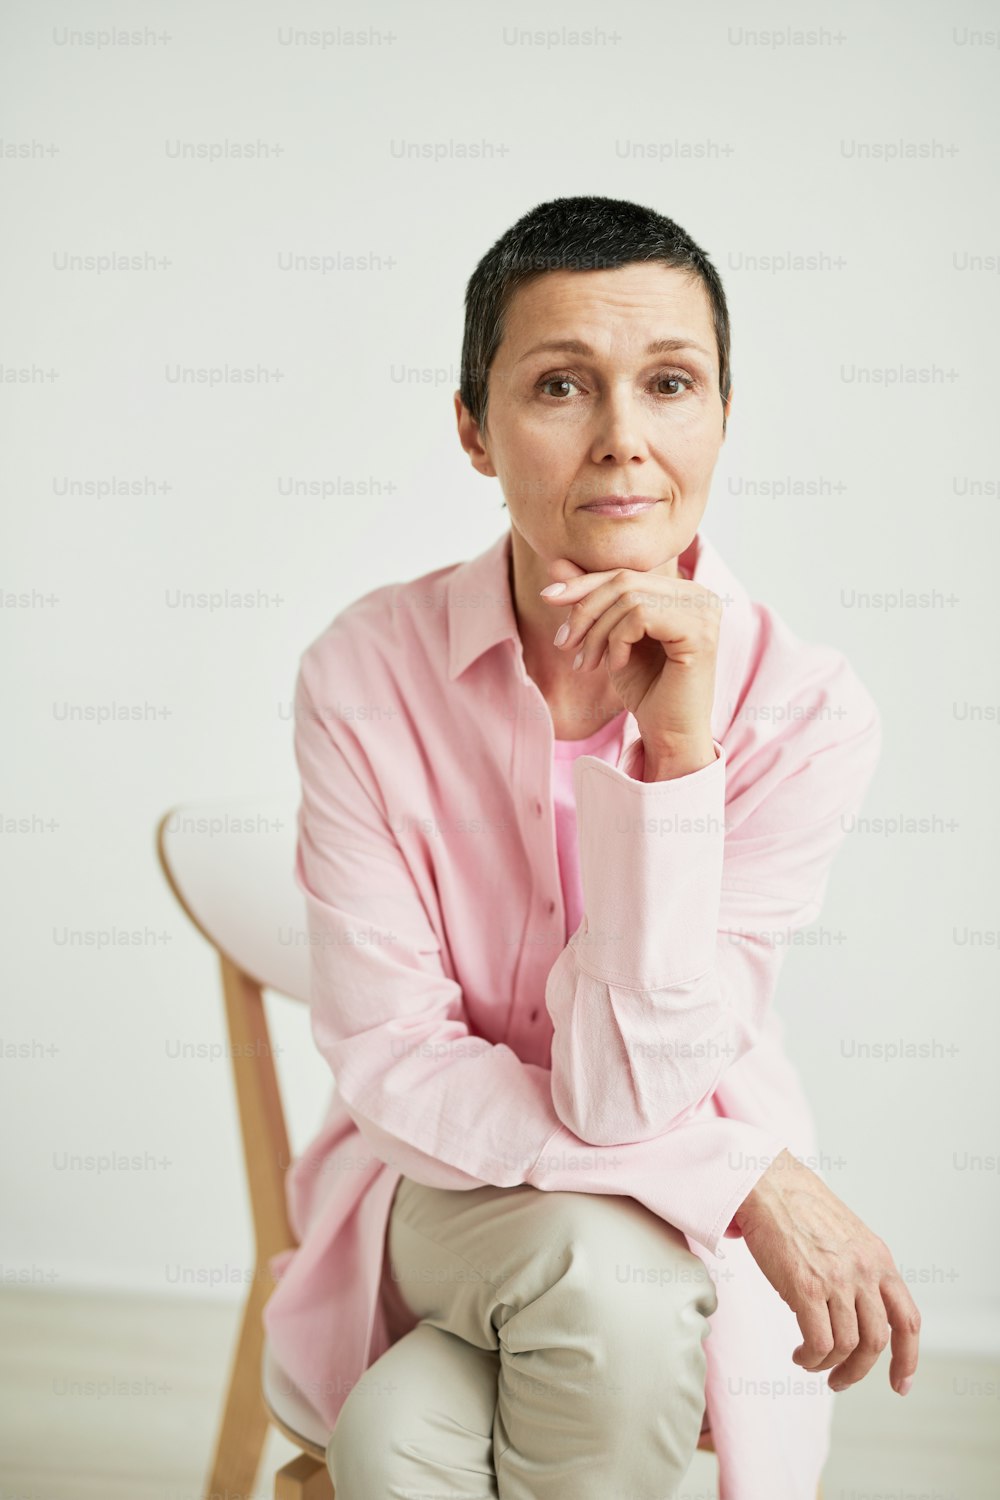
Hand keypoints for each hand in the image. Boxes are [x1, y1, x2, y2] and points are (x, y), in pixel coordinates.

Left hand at [540, 556, 721, 766]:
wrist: (668, 734)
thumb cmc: (645, 688)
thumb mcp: (610, 637)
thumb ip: (592, 599)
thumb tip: (557, 563)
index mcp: (683, 591)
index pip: (626, 573)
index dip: (584, 583)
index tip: (549, 599)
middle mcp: (700, 595)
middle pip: (624, 580)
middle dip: (584, 611)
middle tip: (564, 645)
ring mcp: (704, 611)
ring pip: (628, 597)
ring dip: (596, 633)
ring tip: (586, 664)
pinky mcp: (700, 632)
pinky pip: (639, 616)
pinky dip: (617, 641)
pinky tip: (617, 666)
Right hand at [733, 1148, 920, 1395]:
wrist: (766, 1182)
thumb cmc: (798, 1206)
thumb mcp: (846, 1235)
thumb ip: (859, 1270)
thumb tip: (855, 1312)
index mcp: (878, 1259)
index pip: (907, 1320)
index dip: (908, 1359)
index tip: (900, 1383)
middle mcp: (864, 1271)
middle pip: (878, 1341)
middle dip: (859, 1370)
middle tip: (840, 1379)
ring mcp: (836, 1280)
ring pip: (847, 1347)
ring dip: (830, 1366)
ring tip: (810, 1361)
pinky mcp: (805, 1287)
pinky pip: (819, 1343)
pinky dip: (811, 1358)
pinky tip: (799, 1354)